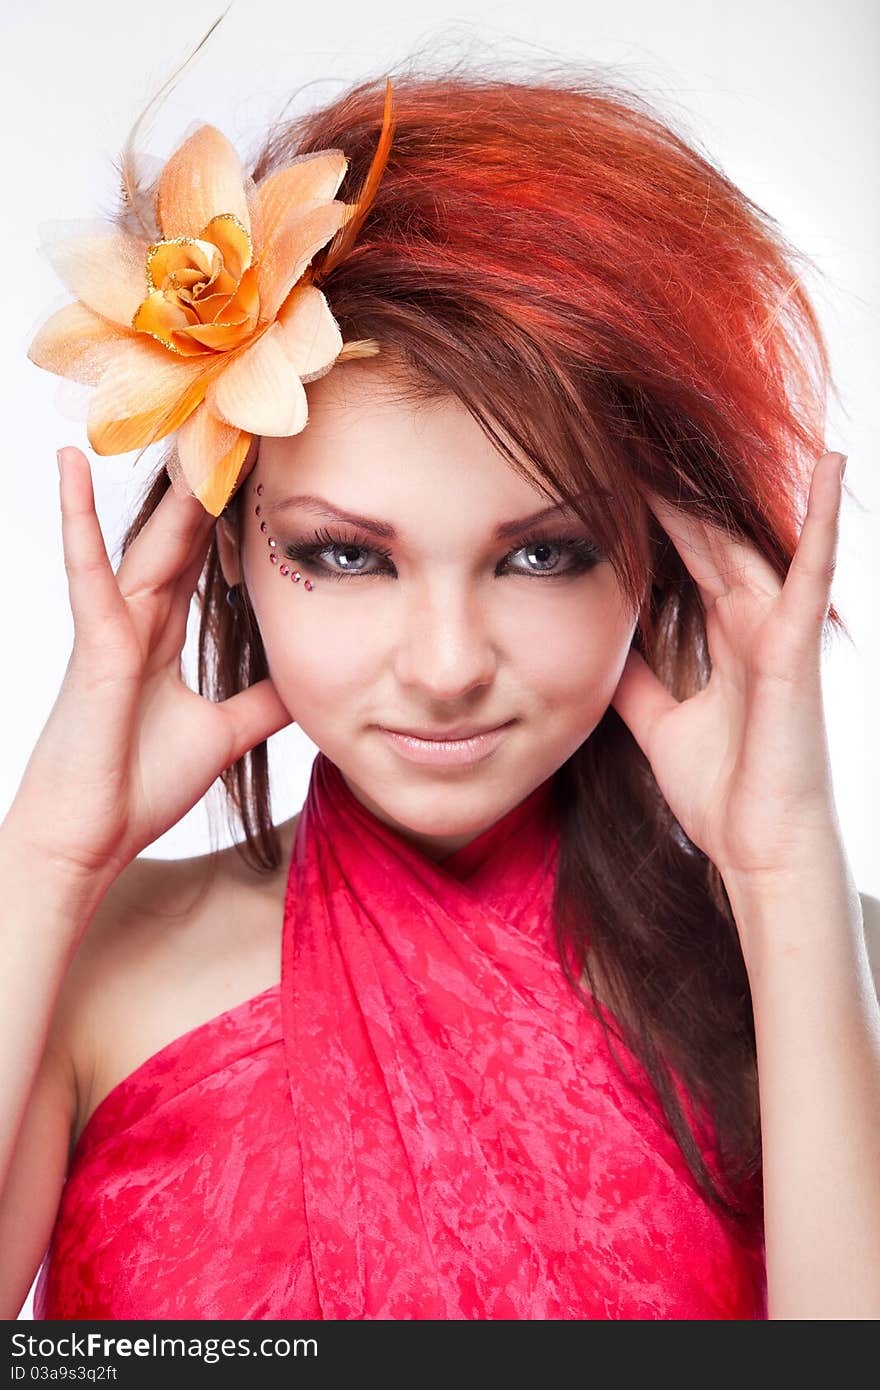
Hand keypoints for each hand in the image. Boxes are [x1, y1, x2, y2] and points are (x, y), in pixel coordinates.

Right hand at [6, 447, 291, 889]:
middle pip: (182, 535)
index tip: (266, 469)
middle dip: (209, 482)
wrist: (89, 840)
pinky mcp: (93, 645)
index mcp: (162, 635)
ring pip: (148, 540)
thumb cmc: (137, 785)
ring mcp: (112, 627)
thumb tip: (306, 680)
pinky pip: (89, 573)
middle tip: (238, 421)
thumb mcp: (223, 733)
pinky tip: (71, 466)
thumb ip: (261, 701)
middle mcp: (137, 619)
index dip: (234, 516)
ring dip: (167, 487)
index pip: (206, 559)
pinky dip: (79, 520)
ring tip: (188, 423)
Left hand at [610, 450, 846, 881]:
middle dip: (669, 489)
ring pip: (746, 541)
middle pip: (706, 537)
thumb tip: (603, 651)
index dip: (650, 515)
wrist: (757, 849)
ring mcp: (779, 629)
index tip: (610, 471)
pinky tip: (832, 463)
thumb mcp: (660, 723)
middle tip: (628, 432)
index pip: (682, 558)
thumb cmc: (724, 791)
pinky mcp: (797, 645)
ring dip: (716, 489)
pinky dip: (824, 518)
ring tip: (681, 430)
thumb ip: (638, 682)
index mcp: (724, 636)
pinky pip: (812, 571)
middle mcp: (753, 622)